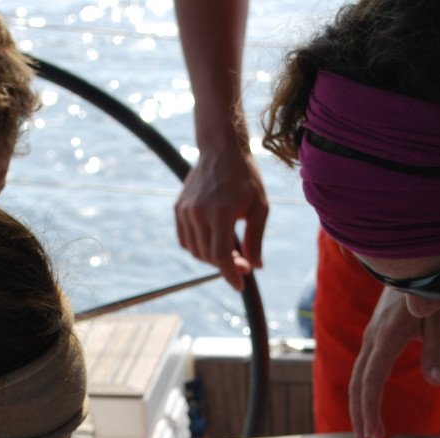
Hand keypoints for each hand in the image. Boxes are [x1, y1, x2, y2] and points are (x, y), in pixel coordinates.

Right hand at [174, 146, 267, 290]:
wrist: (221, 149)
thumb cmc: (246, 177)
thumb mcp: (260, 207)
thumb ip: (256, 238)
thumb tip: (256, 266)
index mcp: (221, 212)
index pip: (220, 255)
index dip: (230, 274)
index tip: (240, 286)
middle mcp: (198, 212)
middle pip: (208, 256)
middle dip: (226, 266)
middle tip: (244, 263)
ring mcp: (185, 211)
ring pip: (195, 250)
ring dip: (212, 258)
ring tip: (231, 250)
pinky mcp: (179, 208)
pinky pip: (185, 240)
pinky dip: (198, 247)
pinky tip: (213, 241)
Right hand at [350, 287, 439, 437]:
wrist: (417, 261)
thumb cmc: (433, 287)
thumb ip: (437, 350)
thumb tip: (435, 381)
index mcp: (386, 336)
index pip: (371, 380)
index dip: (370, 409)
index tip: (373, 434)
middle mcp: (373, 338)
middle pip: (358, 383)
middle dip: (360, 415)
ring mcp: (371, 336)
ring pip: (358, 377)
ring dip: (361, 406)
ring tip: (369, 432)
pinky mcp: (375, 335)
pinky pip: (365, 368)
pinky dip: (365, 392)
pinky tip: (371, 407)